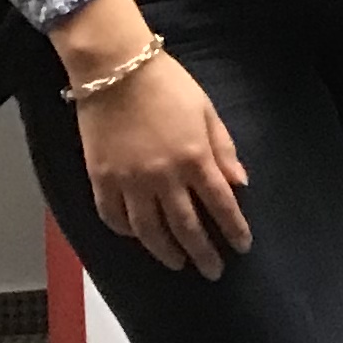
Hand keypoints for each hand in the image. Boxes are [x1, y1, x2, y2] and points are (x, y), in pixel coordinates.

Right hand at [58, 0, 250, 278]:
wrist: (115, 70)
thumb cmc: (168, 85)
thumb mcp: (207, 112)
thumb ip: (223, 151)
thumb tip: (240, 184)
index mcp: (194, 158)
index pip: (221, 205)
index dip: (233, 229)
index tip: (242, 247)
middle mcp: (163, 176)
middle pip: (186, 226)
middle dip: (203, 252)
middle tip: (213, 271)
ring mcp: (129, 180)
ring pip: (149, 230)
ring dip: (165, 251)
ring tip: (178, 263)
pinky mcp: (100, 179)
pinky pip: (113, 216)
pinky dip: (126, 231)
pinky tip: (137, 237)